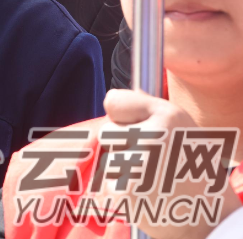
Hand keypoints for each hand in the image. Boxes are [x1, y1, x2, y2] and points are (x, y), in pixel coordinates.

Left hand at [102, 89, 240, 238]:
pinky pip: (108, 180)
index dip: (122, 116)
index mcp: (169, 115)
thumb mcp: (182, 128)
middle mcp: (152, 135)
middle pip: (107, 131)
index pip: (113, 101)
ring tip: (152, 178)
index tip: (137, 127)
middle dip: (121, 144)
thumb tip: (113, 98)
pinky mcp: (124, 188)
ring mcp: (137, 162)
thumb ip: (148, 108)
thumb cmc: (192, 168)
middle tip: (150, 159)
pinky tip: (145, 193)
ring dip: (122, 168)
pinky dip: (121, 188)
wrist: (208, 217)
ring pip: (108, 157)